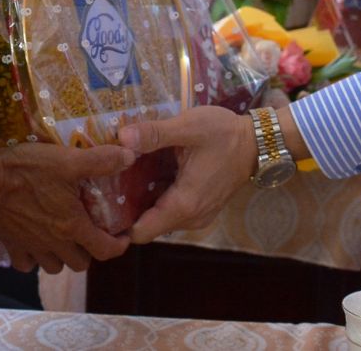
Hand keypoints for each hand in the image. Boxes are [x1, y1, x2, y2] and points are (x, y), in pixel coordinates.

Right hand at [0, 142, 135, 274]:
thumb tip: (131, 157)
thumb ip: (101, 161)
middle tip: (91, 232)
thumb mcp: (68, 160)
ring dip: (63, 257)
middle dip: (90, 252)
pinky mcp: (11, 247)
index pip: (105, 251)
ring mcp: (31, 248)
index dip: (119, 246)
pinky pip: (28, 265)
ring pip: (55, 267)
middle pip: (81, 263)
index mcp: (72, 227)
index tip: (123, 236)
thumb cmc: (28, 170)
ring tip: (65, 237)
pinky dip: (34, 258)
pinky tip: (36, 241)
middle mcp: (54, 244)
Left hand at [117, 106, 256, 242]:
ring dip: (143, 202)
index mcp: (184, 204)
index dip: (118, 222)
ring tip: (127, 175)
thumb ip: (155, 134)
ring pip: (159, 219)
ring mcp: (198, 216)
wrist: (258, 142)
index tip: (102, 201)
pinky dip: (159, 198)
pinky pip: (172, 211)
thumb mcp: (188, 127)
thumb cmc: (224, 134)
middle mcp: (190, 218)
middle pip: (147, 225)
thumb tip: (121, 137)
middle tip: (109, 182)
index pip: (141, 233)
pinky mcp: (202, 208)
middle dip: (127, 208)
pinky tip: (151, 173)